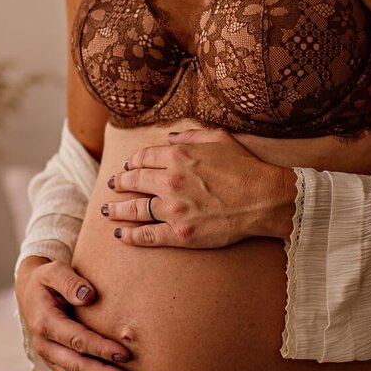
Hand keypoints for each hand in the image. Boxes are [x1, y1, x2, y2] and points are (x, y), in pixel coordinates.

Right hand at [14, 257, 136, 370]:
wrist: (29, 292)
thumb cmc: (47, 280)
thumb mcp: (55, 271)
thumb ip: (70, 281)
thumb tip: (89, 295)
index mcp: (45, 322)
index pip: (76, 339)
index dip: (100, 348)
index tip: (124, 354)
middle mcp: (44, 344)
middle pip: (76, 365)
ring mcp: (49, 357)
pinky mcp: (55, 363)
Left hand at [103, 128, 296, 247]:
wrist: (264, 198)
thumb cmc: (245, 166)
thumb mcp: (218, 138)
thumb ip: (190, 134)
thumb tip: (169, 135)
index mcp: (178, 155)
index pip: (143, 158)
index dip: (131, 162)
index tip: (127, 166)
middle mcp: (170, 180)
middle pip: (134, 181)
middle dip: (119, 182)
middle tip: (111, 185)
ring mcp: (174, 208)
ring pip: (135, 209)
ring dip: (117, 209)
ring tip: (106, 209)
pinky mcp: (180, 233)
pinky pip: (147, 235)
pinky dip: (130, 235)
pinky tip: (119, 234)